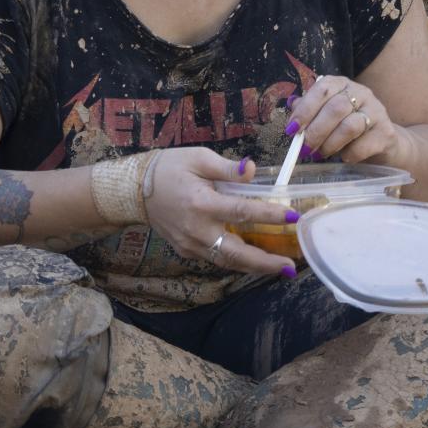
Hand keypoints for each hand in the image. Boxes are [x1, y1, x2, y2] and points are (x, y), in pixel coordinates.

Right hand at [143, 148, 298, 276]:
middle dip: (265, 262)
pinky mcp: (186, 250)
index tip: (293, 217)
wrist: (134, 190)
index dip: (269, 215)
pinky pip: (215, 258)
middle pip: (236, 251)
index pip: (242, 211)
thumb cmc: (169, 168)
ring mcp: (190, 244)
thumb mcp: (198, 158)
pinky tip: (254, 260)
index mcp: (201, 203)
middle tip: (290, 268)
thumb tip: (251, 169)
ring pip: (227, 261)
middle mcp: (196, 229)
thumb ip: (227, 167)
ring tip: (279, 269)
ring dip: (254, 267)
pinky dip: (237, 262)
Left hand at [286, 75, 407, 165]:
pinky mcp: (386, 133)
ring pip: (349, 127)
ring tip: (321, 154)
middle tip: (305, 149)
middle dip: (316, 131)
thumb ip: (310, 109)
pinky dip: (348, 155)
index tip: (292, 129)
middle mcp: (361, 93)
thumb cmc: (348, 126)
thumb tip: (292, 109)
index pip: (322, 89)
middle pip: (335, 108)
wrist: (383, 141)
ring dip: (329, 144)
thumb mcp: (327, 114)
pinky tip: (343, 158)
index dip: (305, 109)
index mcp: (342, 84)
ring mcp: (376, 112)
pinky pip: (362, 146)